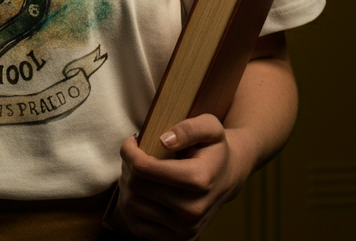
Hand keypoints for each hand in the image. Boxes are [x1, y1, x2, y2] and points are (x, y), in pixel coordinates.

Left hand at [112, 115, 249, 239]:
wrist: (228, 178)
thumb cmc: (214, 148)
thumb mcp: (210, 127)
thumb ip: (189, 128)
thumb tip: (164, 140)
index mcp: (199, 179)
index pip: (144, 168)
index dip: (129, 151)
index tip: (132, 141)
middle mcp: (192, 210)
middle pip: (136, 185)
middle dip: (127, 165)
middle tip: (135, 154)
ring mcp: (185, 229)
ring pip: (132, 205)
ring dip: (127, 184)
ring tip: (138, 171)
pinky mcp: (178, 239)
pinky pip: (137, 227)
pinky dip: (129, 207)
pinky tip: (138, 191)